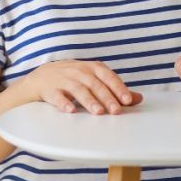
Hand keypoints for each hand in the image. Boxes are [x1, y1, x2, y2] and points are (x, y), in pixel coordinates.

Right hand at [25, 60, 142, 114]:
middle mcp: (79, 71)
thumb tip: (138, 99)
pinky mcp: (49, 89)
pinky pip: (57, 96)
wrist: (41, 76)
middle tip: (116, 111)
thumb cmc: (74, 79)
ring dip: (89, 101)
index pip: (108, 76)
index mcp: (92, 68)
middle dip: (106, 98)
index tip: (127, 101)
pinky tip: (71, 111)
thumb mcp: (94, 79)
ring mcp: (63, 79)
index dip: (118, 88)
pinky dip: (64, 103)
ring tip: (98, 112)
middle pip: (95, 84)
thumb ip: (115, 89)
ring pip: (78, 90)